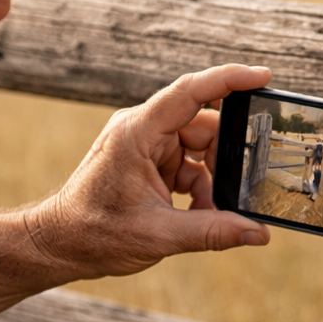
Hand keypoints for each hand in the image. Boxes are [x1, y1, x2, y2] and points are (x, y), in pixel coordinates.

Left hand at [26, 64, 273, 279]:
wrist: (58, 245)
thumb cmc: (93, 234)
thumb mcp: (159, 236)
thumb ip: (212, 232)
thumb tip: (258, 234)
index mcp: (137, 133)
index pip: (190, 92)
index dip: (229, 79)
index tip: (263, 76)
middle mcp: (141, 130)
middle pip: (203, 126)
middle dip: (225, 158)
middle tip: (243, 188)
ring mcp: (144, 144)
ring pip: (198, 148)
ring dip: (211, 179)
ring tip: (209, 213)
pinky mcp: (147, 160)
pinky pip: (187, 164)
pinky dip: (198, 188)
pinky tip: (197, 214)